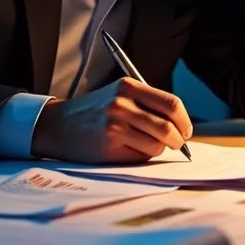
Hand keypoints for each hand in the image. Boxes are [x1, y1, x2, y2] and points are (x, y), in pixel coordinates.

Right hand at [30, 78, 193, 163]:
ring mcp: (115, 126)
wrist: (58, 125)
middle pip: (168, 128)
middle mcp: (122, 104)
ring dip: (157, 149)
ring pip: (156, 146)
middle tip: (177, 145)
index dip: (184, 121)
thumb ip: (148, 104)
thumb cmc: (95, 112)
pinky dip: (140, 157)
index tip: (186, 131)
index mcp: (128, 87)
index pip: (171, 104)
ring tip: (143, 145)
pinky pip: (140, 157)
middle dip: (178, 141)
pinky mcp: (109, 147)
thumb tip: (181, 126)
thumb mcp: (119, 95)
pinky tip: (126, 150)